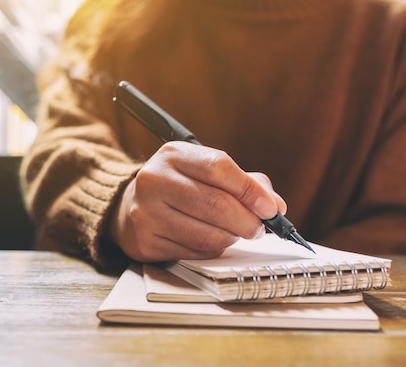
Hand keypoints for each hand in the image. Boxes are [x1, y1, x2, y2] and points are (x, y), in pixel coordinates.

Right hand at [108, 141, 286, 261]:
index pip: (219, 167)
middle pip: (216, 204)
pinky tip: (210, 241)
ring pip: (208, 234)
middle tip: (259, 228)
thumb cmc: (179, 187)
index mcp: (174, 154)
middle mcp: (155, 179)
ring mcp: (146, 212)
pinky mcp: (145, 242)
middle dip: (247, 221)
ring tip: (233, 233)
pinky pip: (194, 252)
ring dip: (231, 238)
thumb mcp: (205, 171)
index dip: (250, 190)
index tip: (270, 208)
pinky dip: (211, 250)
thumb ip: (245, 182)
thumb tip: (275, 205)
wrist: (130, 205)